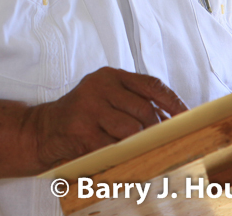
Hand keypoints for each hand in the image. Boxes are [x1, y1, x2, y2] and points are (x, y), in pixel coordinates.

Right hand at [27, 67, 187, 168]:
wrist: (44, 129)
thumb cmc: (83, 115)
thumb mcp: (106, 97)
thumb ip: (133, 102)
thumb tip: (171, 120)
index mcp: (110, 76)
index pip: (151, 85)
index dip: (173, 102)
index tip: (187, 117)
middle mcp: (99, 86)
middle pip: (145, 110)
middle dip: (155, 130)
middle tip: (158, 143)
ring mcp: (89, 107)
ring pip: (132, 131)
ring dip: (135, 145)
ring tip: (129, 148)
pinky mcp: (82, 131)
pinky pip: (114, 147)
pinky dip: (119, 155)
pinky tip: (114, 155)